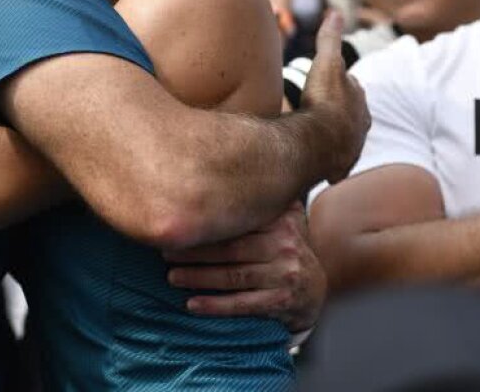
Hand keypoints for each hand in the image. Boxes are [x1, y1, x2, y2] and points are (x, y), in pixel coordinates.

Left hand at [164, 202, 325, 332]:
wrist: (313, 289)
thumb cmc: (283, 249)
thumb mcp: (281, 220)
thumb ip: (260, 200)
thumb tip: (214, 174)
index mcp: (281, 222)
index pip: (239, 221)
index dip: (206, 224)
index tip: (178, 225)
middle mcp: (285, 247)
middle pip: (231, 249)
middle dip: (195, 252)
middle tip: (166, 252)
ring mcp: (284, 276)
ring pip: (233, 276)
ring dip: (199, 277)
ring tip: (173, 277)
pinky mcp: (280, 303)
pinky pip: (242, 304)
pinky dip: (215, 305)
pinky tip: (193, 304)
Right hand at [300, 10, 369, 182]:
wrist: (320, 142)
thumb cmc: (324, 101)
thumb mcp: (327, 62)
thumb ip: (330, 38)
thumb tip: (335, 13)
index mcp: (359, 100)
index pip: (353, 87)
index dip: (342, 82)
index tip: (331, 81)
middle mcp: (360, 125)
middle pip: (352, 114)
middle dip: (341, 111)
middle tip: (324, 109)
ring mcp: (351, 147)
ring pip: (345, 139)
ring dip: (335, 137)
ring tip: (320, 136)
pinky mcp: (339, 167)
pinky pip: (335, 165)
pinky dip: (329, 164)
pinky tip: (320, 165)